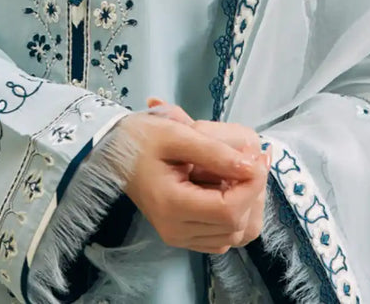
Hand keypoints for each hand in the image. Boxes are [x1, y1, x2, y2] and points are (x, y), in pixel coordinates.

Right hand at [117, 101, 269, 253]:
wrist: (113, 151)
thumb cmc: (141, 138)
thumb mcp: (177, 134)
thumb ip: (216, 151)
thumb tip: (252, 166)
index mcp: (172, 205)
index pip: (229, 210)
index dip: (252, 186)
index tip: (256, 158)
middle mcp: (176, 230)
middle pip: (235, 226)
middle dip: (252, 192)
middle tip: (252, 160)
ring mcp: (178, 236)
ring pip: (233, 236)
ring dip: (247, 205)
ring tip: (242, 172)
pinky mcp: (182, 235)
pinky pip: (221, 237)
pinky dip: (235, 216)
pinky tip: (230, 188)